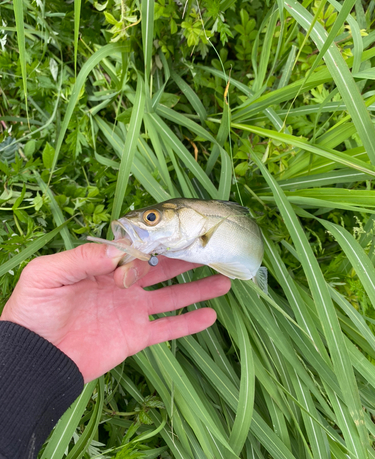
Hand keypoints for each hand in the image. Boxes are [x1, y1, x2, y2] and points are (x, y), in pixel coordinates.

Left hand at [0, 244, 229, 381]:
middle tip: (211, 249)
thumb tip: (116, 249)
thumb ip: (82, 258)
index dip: (159, 241)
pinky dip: (189, 323)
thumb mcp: (48, 274)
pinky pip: (167, 329)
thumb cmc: (33, 311)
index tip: (181, 230)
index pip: (138, 250)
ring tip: (224, 280)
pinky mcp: (135, 336)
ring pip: (172, 297)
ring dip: (197, 289)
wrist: (34, 357)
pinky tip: (210, 315)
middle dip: (186, 260)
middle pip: (162, 269)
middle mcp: (123, 287)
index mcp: (104, 268)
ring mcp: (131, 311)